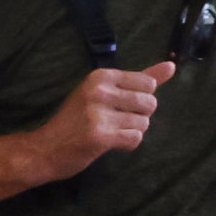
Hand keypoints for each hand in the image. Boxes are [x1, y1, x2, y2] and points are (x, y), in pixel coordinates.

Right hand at [30, 62, 170, 178]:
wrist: (44, 149)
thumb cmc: (75, 120)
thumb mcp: (103, 92)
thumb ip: (139, 79)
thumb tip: (172, 66)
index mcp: (100, 76)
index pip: (148, 83)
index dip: (139, 98)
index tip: (118, 105)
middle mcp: (99, 91)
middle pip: (149, 102)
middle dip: (139, 116)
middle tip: (115, 121)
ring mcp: (99, 114)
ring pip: (143, 122)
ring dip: (132, 131)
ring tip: (111, 132)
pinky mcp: (100, 136)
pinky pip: (135, 138)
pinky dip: (127, 144)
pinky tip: (111, 143)